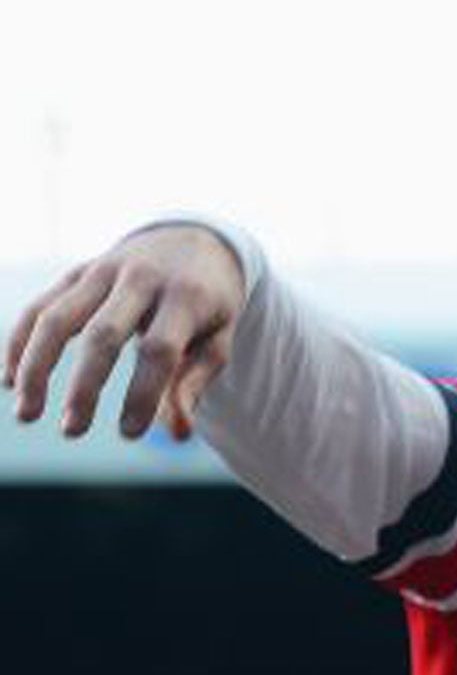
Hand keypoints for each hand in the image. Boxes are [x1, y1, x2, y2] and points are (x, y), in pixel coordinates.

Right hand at [6, 224, 248, 439]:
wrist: (194, 239)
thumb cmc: (209, 303)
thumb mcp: (219, 338)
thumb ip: (196, 382)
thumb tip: (178, 435)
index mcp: (187, 297)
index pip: (160, 350)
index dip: (143, 394)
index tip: (130, 434)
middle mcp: (142, 279)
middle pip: (104, 334)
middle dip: (85, 386)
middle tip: (73, 432)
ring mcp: (104, 271)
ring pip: (57, 318)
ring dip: (36, 367)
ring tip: (27, 414)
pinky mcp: (76, 272)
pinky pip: (39, 307)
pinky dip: (19, 343)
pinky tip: (11, 382)